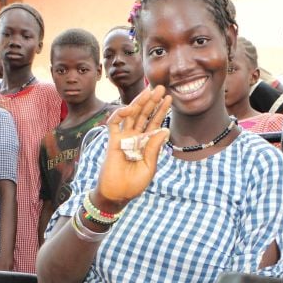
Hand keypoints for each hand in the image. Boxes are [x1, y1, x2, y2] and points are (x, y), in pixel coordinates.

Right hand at [94, 86, 170, 210]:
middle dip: (152, 102)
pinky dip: (120, 114)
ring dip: (139, 103)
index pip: (154, 123)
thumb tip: (164, 130)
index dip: (161, 111)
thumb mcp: (149, 166)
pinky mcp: (112, 141)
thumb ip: (154, 149)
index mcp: (146, 144)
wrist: (117, 194)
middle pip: (144, 115)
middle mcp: (135, 138)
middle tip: (161, 88)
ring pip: (131, 116)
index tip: (169, 99)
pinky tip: (130, 108)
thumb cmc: (134, 184)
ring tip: (149, 91)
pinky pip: (114, 124)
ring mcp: (123, 139)